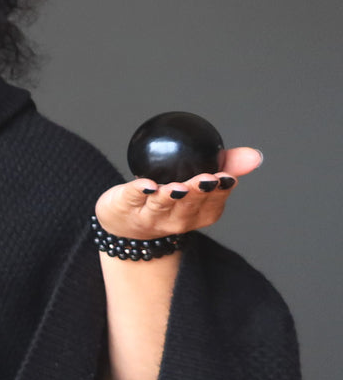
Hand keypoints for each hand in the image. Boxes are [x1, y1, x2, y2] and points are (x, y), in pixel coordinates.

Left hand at [95, 147, 262, 238]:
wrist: (126, 223)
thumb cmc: (170, 198)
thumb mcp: (199, 182)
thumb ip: (225, 165)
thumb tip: (254, 155)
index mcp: (197, 215)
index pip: (212, 205)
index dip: (220, 192)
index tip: (228, 177)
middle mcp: (175, 220)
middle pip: (188, 207)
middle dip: (198, 193)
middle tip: (207, 179)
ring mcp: (149, 217)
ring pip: (161, 206)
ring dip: (170, 196)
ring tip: (179, 187)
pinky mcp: (125, 207)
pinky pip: (133, 198)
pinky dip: (139, 191)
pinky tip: (146, 184)